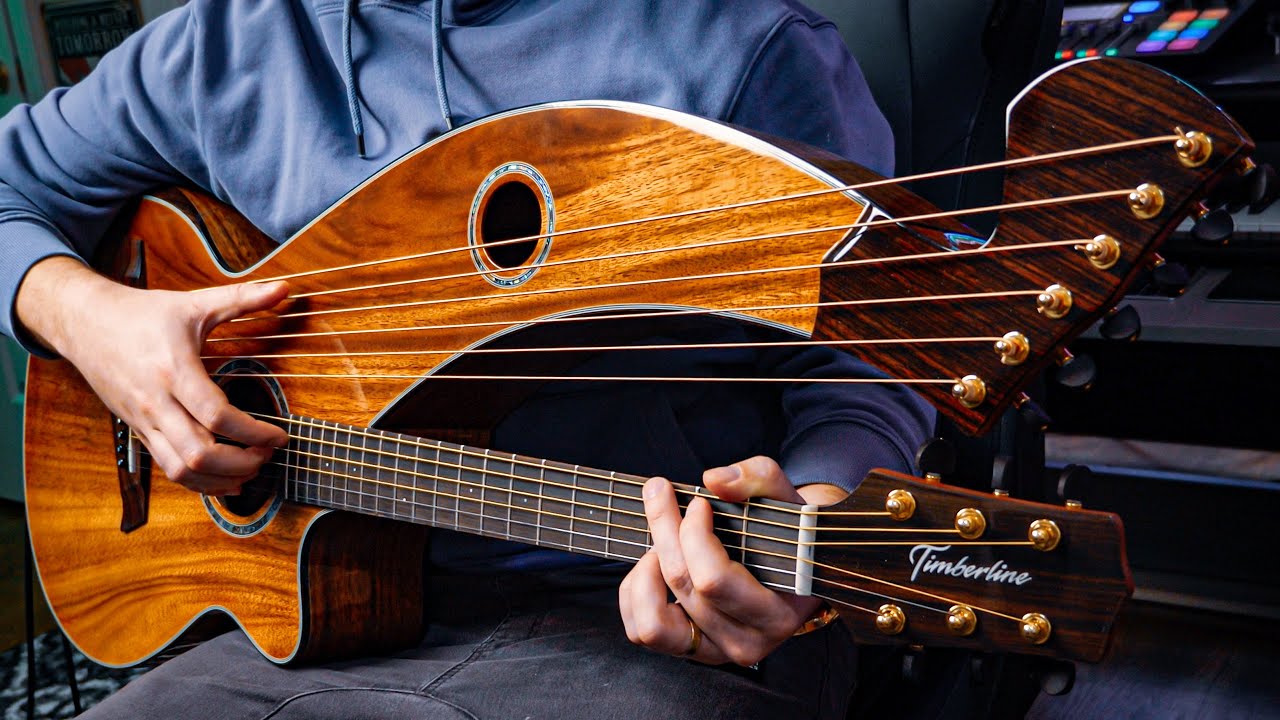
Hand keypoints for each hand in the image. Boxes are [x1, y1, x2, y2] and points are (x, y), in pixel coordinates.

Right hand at [16, 256, 289, 493]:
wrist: (84, 323)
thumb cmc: (141, 315)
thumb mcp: (193, 304)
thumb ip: (242, 298)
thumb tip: (284, 288)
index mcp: (174, 370)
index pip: (216, 414)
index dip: (253, 432)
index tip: (278, 436)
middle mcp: (156, 401)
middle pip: (198, 453)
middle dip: (240, 463)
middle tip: (266, 456)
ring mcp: (143, 420)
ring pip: (179, 469)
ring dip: (219, 479)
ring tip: (250, 471)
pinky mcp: (137, 430)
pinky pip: (166, 467)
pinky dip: (197, 481)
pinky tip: (222, 479)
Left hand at [618, 456, 846, 665]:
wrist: (797, 568)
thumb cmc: (790, 535)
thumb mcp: (786, 500)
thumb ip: (759, 479)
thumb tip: (713, 480)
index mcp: (776, 615)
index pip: (714, 579)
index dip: (694, 534)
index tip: (698, 502)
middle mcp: (745, 643)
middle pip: (683, 586)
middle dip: (664, 531)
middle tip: (661, 494)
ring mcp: (714, 652)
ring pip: (654, 623)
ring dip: (645, 572)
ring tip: (658, 541)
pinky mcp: (689, 650)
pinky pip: (641, 630)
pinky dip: (635, 594)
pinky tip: (651, 563)